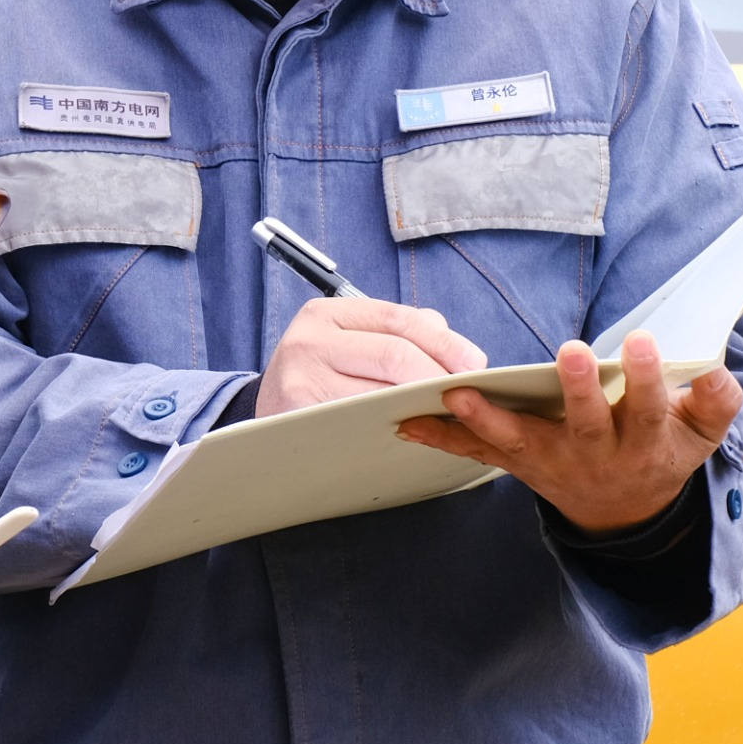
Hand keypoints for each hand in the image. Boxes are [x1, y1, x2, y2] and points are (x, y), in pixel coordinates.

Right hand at [254, 296, 486, 415]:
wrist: (267, 413)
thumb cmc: (319, 375)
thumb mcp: (347, 340)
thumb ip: (396, 332)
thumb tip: (449, 339)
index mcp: (325, 314)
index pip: (398, 319)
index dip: (444, 342)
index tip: (475, 364)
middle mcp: (309, 340)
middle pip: (394, 354)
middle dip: (439, 376)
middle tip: (465, 395)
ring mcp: (302, 380)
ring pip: (383, 392)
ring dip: (423, 404)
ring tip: (446, 411)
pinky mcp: (302, 418)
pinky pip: (364, 422)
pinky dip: (396, 425)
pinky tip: (414, 429)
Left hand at [395, 330, 742, 534]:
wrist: (625, 512)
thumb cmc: (661, 452)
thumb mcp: (700, 435)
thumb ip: (714, 401)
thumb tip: (714, 370)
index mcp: (643, 442)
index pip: (648, 407)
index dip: (645, 377)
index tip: (640, 342)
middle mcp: (596, 455)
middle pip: (586, 423)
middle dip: (578, 389)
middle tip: (570, 353)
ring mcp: (553, 463)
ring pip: (520, 442)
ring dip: (488, 418)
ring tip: (460, 394)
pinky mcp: (519, 465)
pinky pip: (477, 454)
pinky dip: (442, 438)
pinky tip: (407, 423)